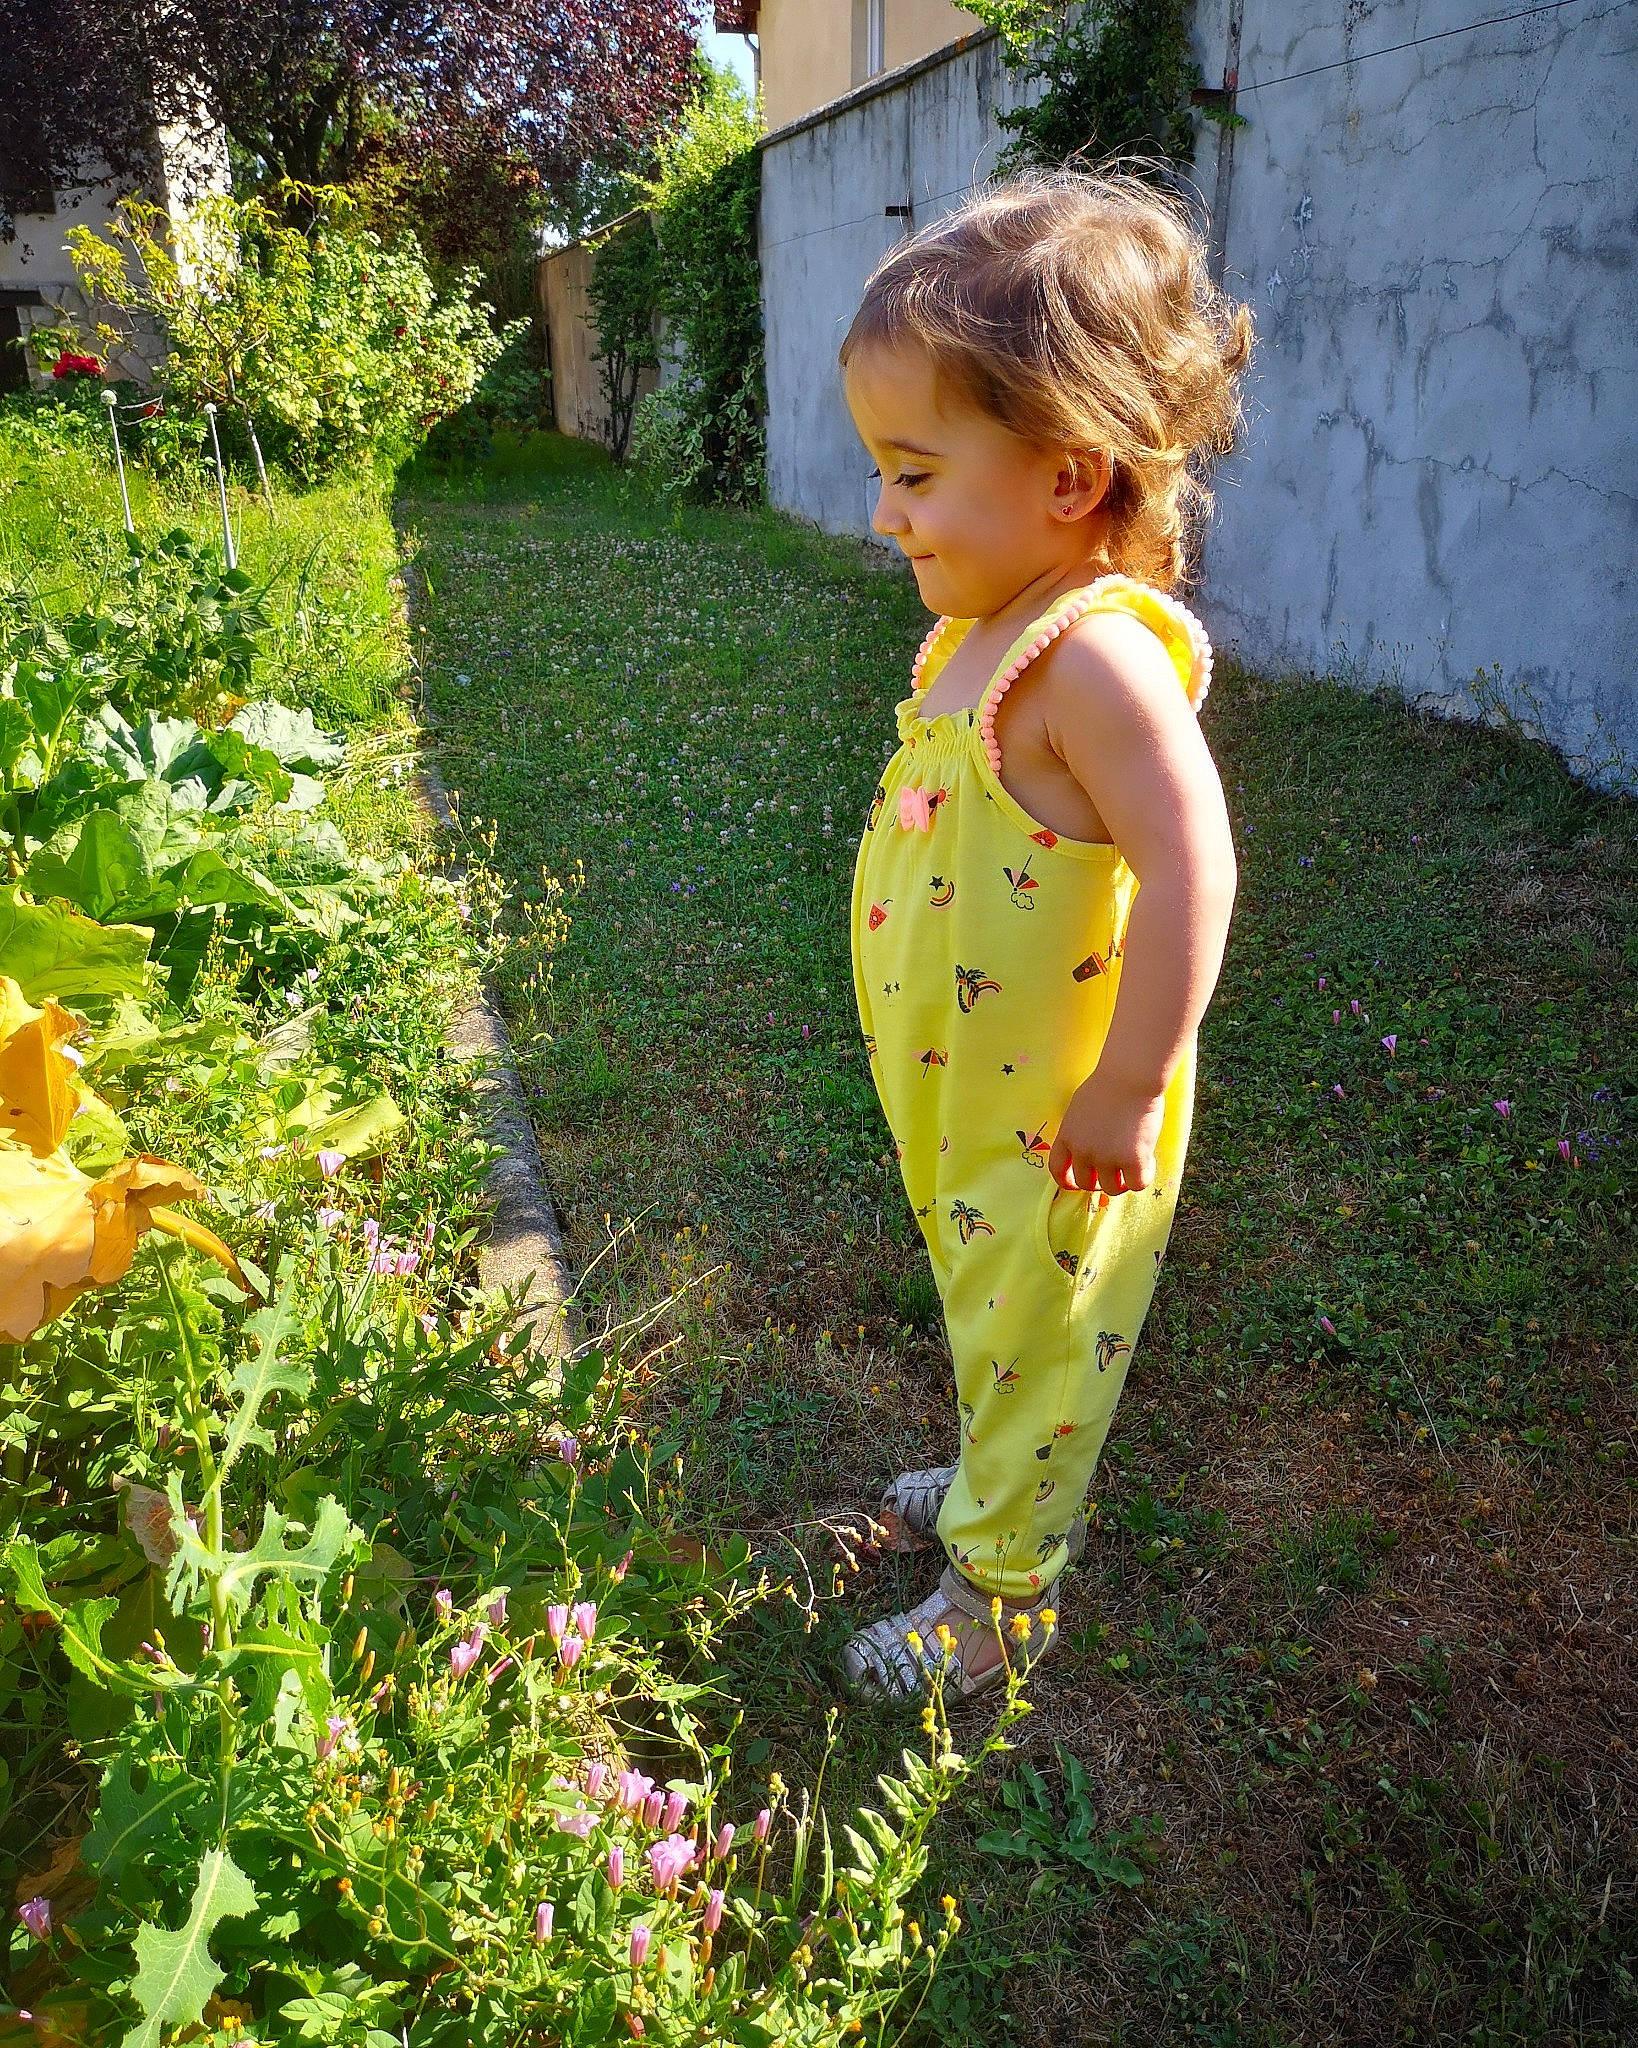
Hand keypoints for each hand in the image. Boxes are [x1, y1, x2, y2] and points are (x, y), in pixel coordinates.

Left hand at [1048, 1067, 1166, 1197]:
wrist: (1130, 1077)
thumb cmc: (1109, 1083)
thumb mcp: (1080, 1107)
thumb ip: (1080, 1129)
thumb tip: (1090, 1143)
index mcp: (1067, 1136)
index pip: (1058, 1170)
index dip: (1068, 1180)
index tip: (1078, 1182)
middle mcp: (1084, 1152)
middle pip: (1086, 1183)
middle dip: (1099, 1181)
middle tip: (1115, 1172)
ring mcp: (1108, 1158)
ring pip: (1112, 1188)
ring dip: (1122, 1181)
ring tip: (1134, 1165)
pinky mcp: (1133, 1160)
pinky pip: (1137, 1184)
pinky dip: (1143, 1177)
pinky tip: (1148, 1161)